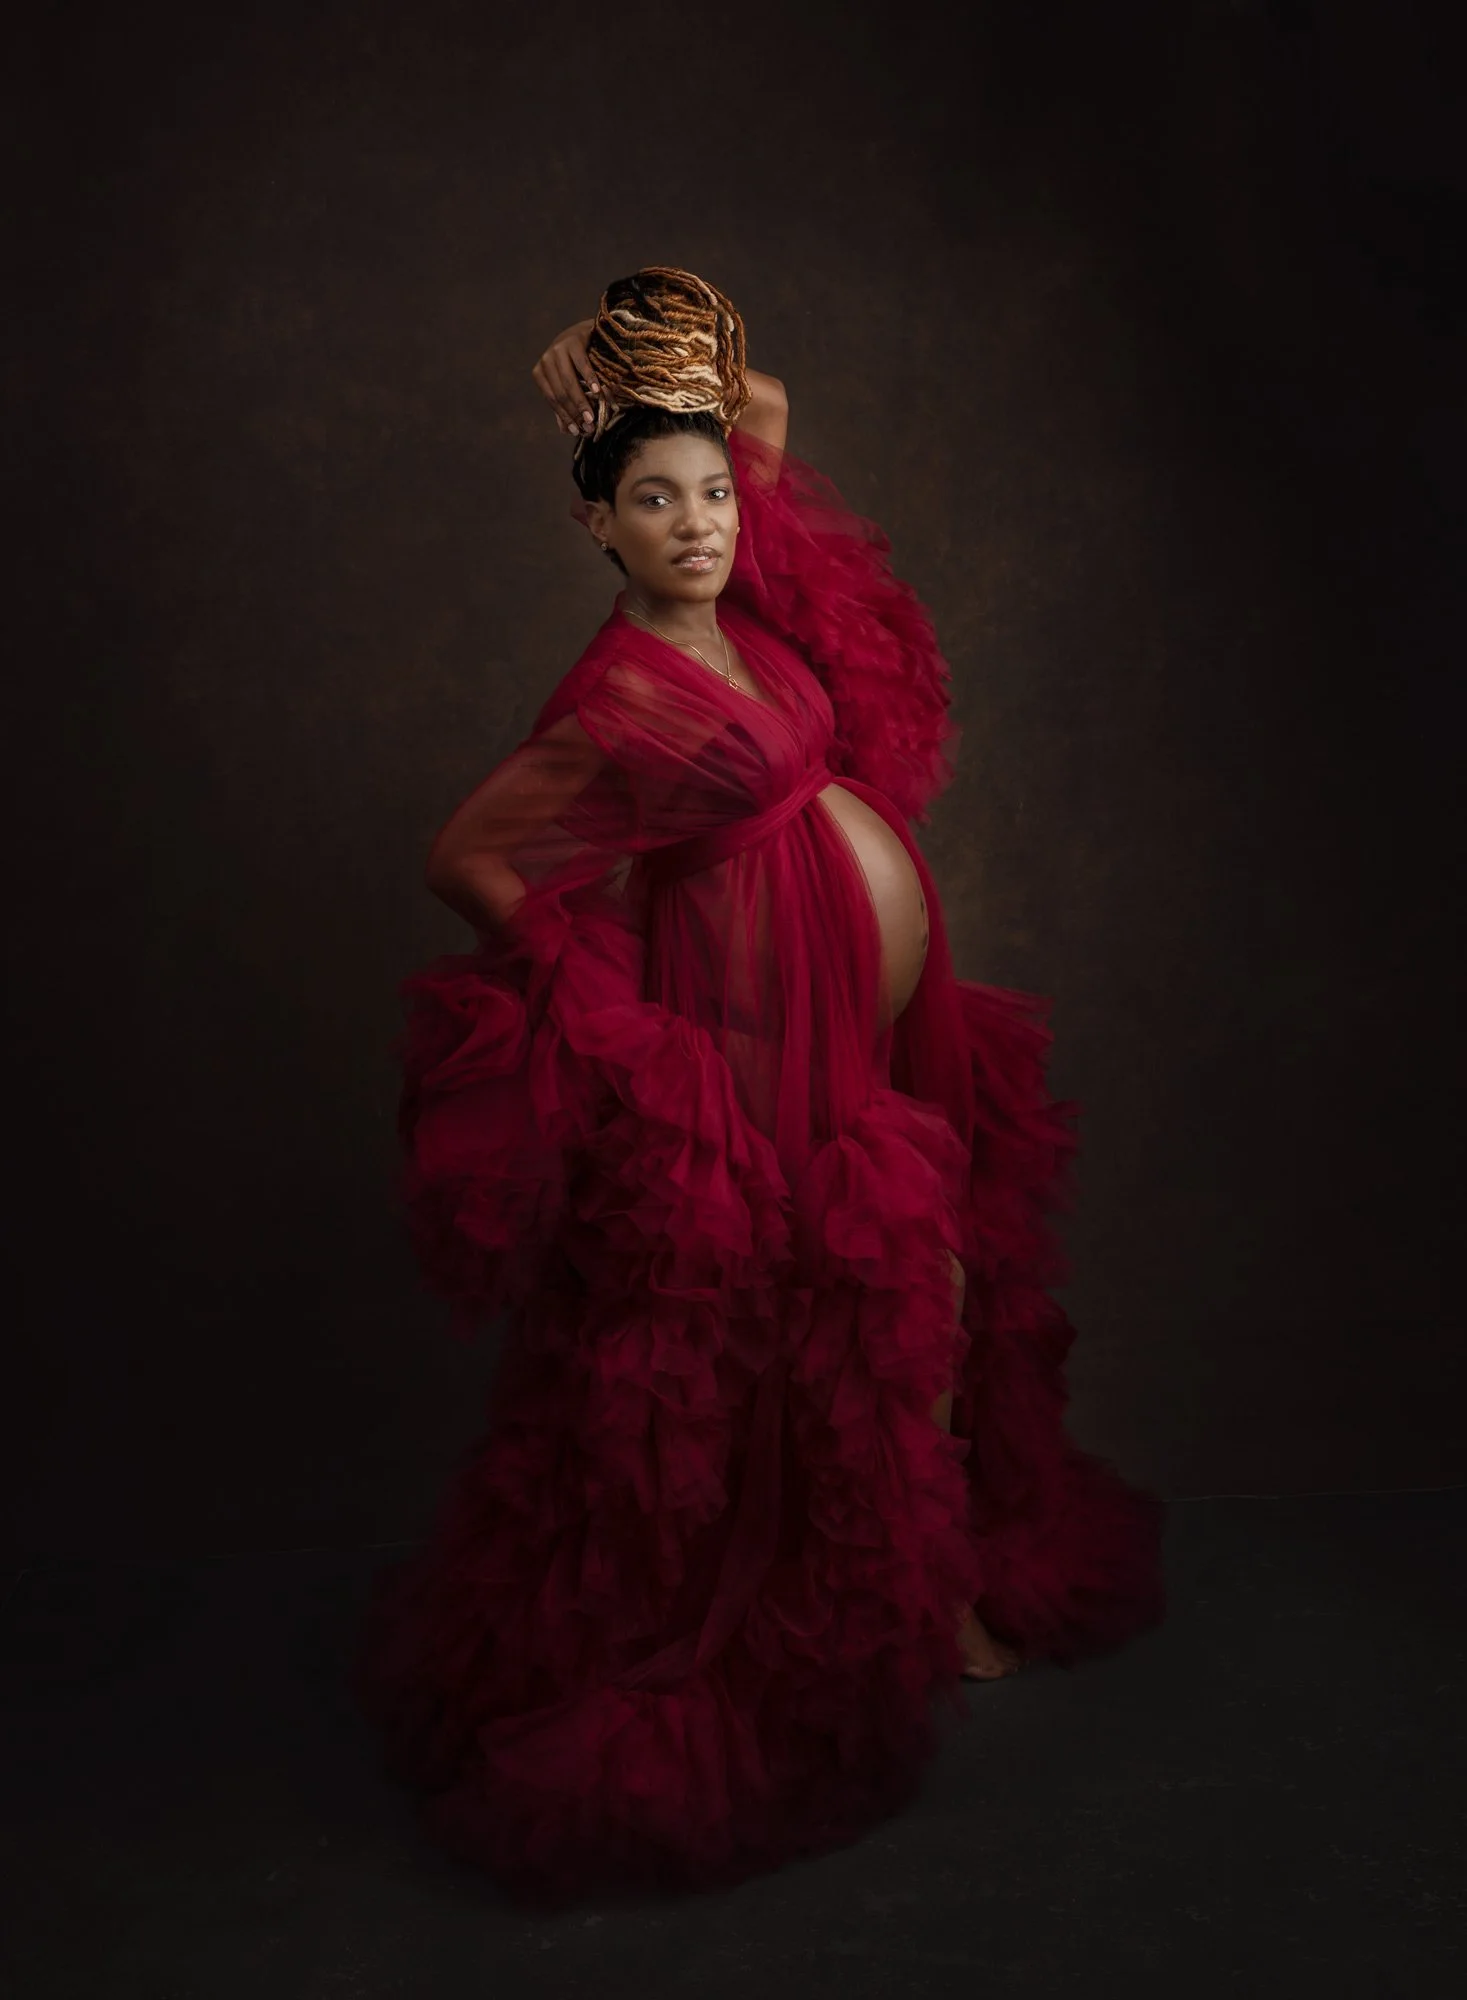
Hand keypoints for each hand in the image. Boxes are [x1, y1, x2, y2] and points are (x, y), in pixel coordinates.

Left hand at [532, 319, 599, 436]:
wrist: (586, 330)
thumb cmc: (576, 361)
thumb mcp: (568, 381)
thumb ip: (565, 402)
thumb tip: (566, 430)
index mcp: (540, 372)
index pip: (552, 399)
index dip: (565, 416)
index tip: (577, 431)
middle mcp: (546, 360)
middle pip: (560, 392)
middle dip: (574, 411)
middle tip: (588, 426)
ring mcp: (558, 348)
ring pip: (568, 381)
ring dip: (581, 400)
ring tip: (591, 415)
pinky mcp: (573, 341)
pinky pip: (581, 364)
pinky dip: (589, 379)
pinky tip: (597, 391)